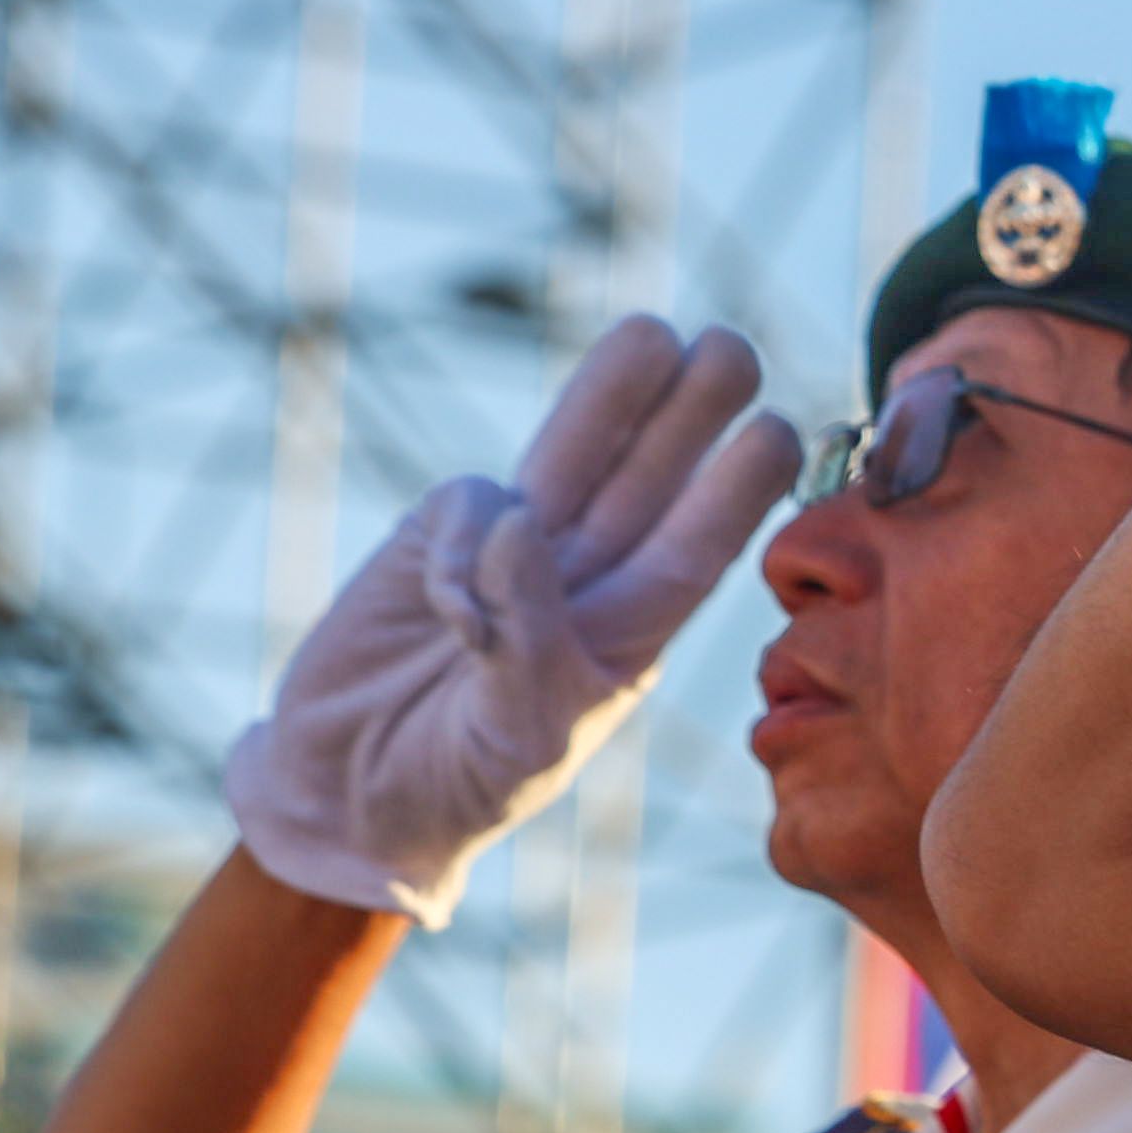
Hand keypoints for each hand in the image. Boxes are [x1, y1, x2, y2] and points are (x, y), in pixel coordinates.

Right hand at [224, 319, 799, 925]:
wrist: (354, 797)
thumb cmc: (461, 785)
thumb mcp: (520, 733)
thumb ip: (526, 638)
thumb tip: (520, 525)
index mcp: (633, 632)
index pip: (698, 547)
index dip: (737, 490)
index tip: (777, 433)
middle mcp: (587, 576)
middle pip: (649, 475)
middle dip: (688, 411)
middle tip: (732, 350)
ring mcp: (516, 547)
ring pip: (574, 452)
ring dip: (611, 393)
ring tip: (654, 335)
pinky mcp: (439, 536)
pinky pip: (469, 504)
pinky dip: (462, 544)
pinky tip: (450, 614)